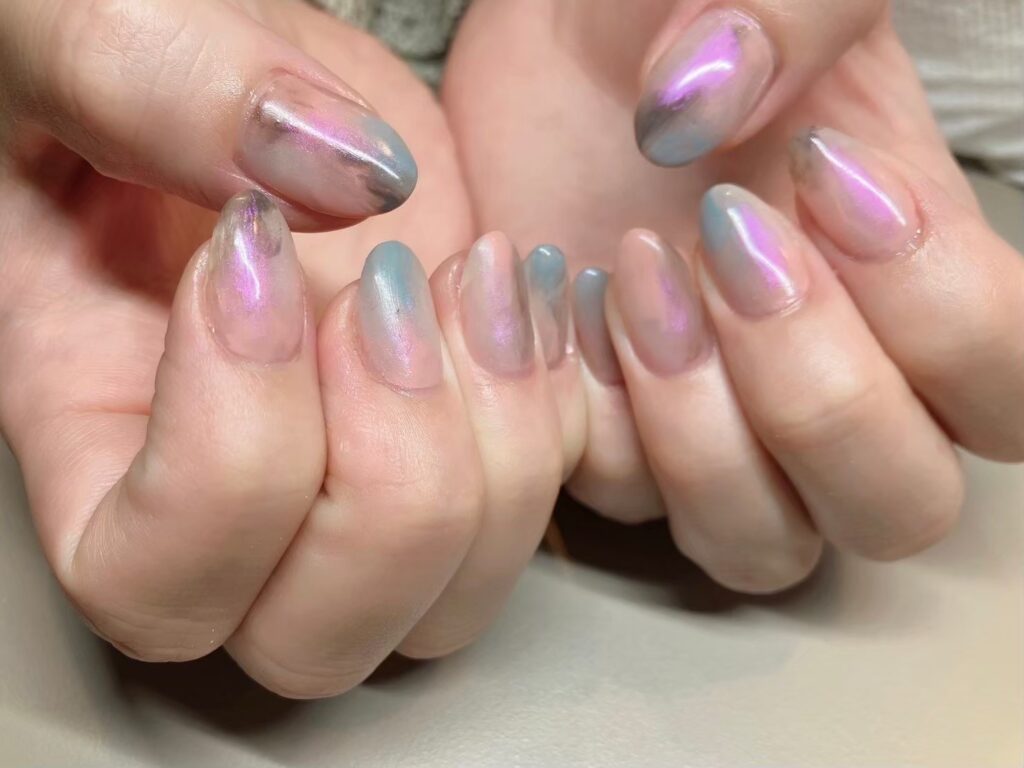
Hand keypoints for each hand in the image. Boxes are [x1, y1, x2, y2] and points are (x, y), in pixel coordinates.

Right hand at [0, 0, 566, 697]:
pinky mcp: (460, 429)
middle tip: (390, 290)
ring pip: (452, 599)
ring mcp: (359, 476)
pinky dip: (560, 402)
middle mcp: (238, 498)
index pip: (153, 580)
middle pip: (320, 639)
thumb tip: (341, 178)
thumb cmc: (130, 69)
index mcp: (95, 432)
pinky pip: (545, 497)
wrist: (250, 81)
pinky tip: (524, 282)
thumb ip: (163, 91)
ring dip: (497, 445)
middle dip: (392, 477)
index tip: (258, 264)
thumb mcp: (90, 39)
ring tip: (475, 273)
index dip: (235, 457)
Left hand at [444, 0, 1023, 590]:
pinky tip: (558, 297)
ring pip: (759, 543)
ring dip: (701, 435)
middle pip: (895, 505)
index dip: (939, 314)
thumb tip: (704, 108)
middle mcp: (822, 379)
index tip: (821, 171)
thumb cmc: (668, 12)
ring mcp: (709, 424)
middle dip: (818, 394)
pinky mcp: (602, 431)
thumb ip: (793, 14)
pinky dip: (588, 416)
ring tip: (631, 276)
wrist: (549, 55)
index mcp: (910, 281)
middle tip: (725, 242)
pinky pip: (617, 498)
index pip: (1004, 389)